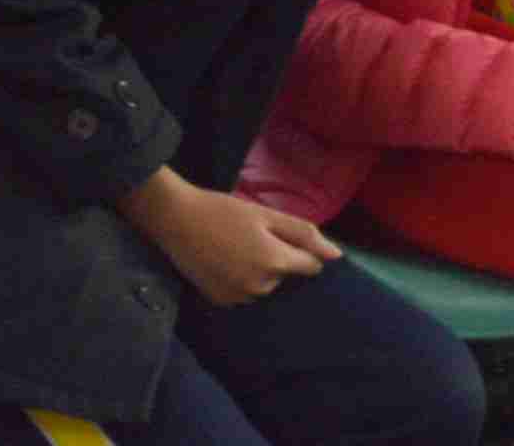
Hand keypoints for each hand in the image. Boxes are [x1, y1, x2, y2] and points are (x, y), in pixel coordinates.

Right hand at [121, 171, 339, 307]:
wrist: (176, 220)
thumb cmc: (223, 211)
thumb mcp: (265, 214)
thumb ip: (303, 234)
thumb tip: (336, 256)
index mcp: (275, 262)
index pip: (309, 266)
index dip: (299, 249)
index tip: (279, 235)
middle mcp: (261, 287)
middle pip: (284, 275)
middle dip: (275, 257)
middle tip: (248, 236)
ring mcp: (240, 298)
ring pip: (264, 285)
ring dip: (258, 270)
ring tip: (233, 248)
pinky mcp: (222, 302)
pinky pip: (244, 293)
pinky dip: (239, 280)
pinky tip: (223, 261)